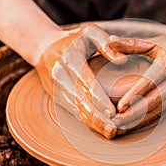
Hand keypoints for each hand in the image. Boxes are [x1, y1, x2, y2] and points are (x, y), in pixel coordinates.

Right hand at [35, 24, 126, 138]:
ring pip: (76, 110)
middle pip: (80, 101)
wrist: (44, 50)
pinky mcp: (58, 98)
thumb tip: (122, 61)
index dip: (98, 97)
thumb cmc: (73, 40)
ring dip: (93, 124)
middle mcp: (61, 76)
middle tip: (113, 130)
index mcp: (69, 59)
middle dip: (97, 118)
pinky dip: (87, 122)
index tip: (112, 111)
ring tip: (111, 133)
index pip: (84, 81)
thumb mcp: (88, 32)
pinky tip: (101, 129)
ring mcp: (58, 89)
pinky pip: (74, 112)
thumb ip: (105, 42)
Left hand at [109, 29, 165, 132]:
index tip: (120, 106)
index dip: (136, 94)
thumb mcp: (154, 42)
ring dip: (141, 120)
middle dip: (136, 114)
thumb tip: (109, 42)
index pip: (151, 80)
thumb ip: (131, 44)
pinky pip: (163, 112)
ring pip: (159, 110)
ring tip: (122, 127)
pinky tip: (134, 126)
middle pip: (155, 100)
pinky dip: (148, 120)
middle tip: (117, 122)